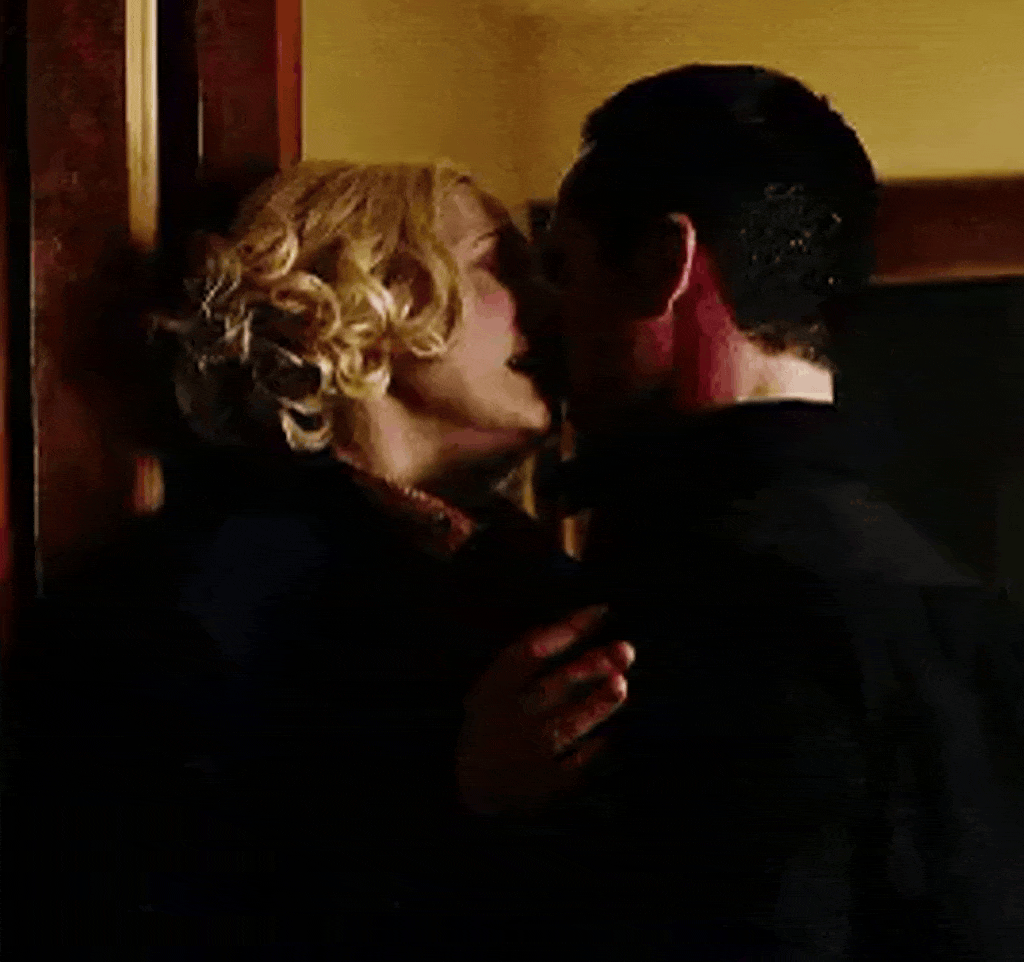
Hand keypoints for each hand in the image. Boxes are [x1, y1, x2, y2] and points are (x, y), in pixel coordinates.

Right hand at [457, 605, 634, 814]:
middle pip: (552, 687)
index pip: (529, 651)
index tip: (601, 611)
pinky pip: (575, 767)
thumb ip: (532, 656)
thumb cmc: (496, 720)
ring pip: (566, 726)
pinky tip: (611, 735)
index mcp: (492, 689)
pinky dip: (594, 751)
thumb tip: (590, 618)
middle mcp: (507, 719)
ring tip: (620, 686)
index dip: (567, 629)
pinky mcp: (543, 786)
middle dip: (590, 667)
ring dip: (596, 705)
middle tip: (625, 650)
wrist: (473, 785)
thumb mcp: (497, 685)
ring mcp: (525, 754)